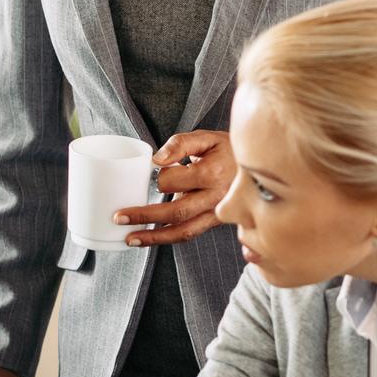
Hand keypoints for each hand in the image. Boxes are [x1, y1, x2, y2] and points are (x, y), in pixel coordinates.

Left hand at [114, 131, 234, 247]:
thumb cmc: (227, 149)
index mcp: (213, 174)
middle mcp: (216, 198)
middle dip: (144, 216)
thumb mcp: (207, 138)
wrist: (257, 166)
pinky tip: (148, 239)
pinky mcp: (214, 222)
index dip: (158, 177)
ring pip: (183, 231)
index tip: (150, 171)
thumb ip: (181, 143)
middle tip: (119, 217)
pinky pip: (189, 234)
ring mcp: (217, 214)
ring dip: (154, 238)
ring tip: (130, 239)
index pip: (174, 181)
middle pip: (176, 213)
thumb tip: (157, 159)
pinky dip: (167, 239)